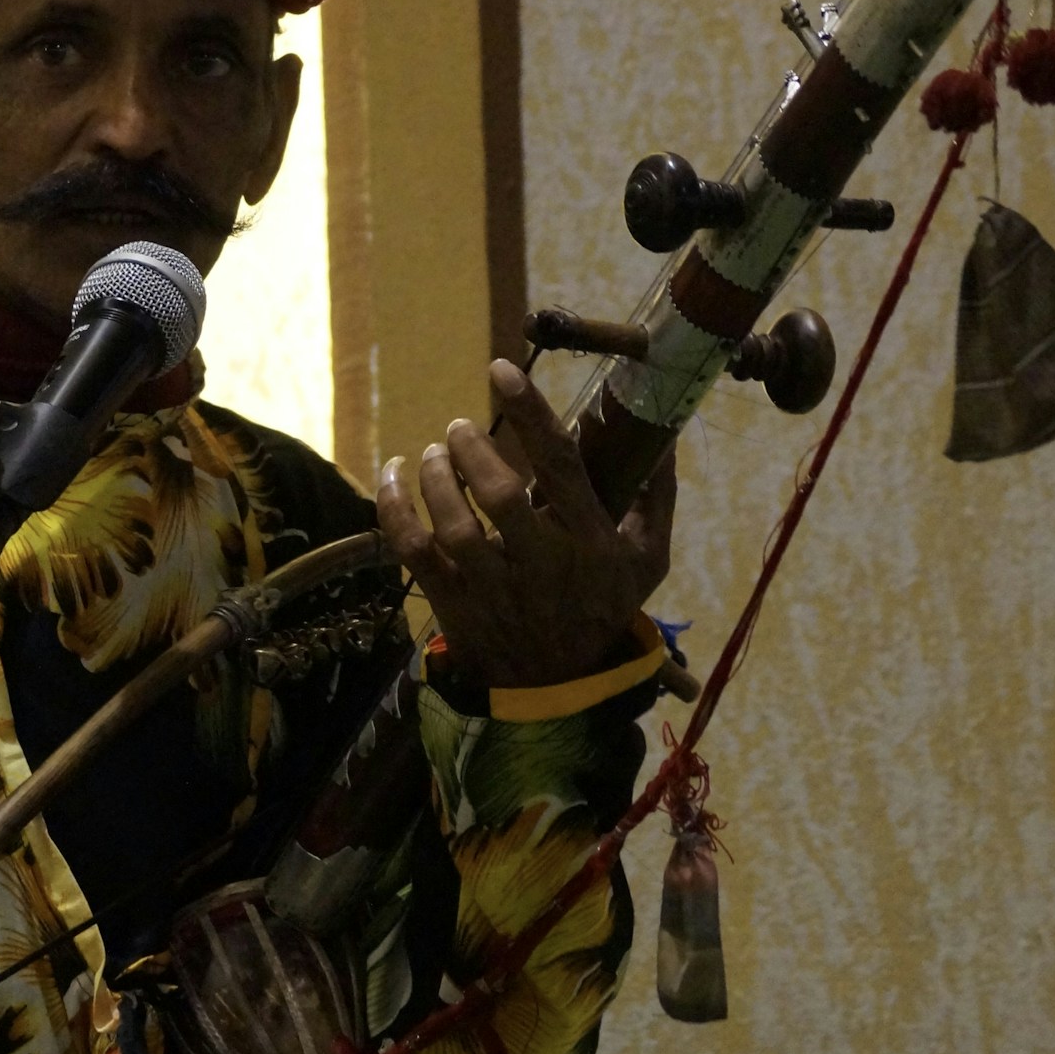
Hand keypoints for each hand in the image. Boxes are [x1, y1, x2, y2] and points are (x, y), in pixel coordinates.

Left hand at [377, 358, 675, 689]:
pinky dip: (394, 509)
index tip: (502, 370)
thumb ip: (655, 492)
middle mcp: (541, 566)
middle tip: (459, 427)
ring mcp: (493, 589)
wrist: (560, 684)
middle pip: (500, 497)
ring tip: (435, 451)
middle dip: (473, 450)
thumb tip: (661, 430)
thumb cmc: (603, 605)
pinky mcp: (452, 603)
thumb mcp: (647, 556)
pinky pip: (412, 552)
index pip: (561, 467)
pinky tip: (395, 475)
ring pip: (452, 526)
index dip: (531, 414)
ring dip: (436, 476)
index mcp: (591, 544)